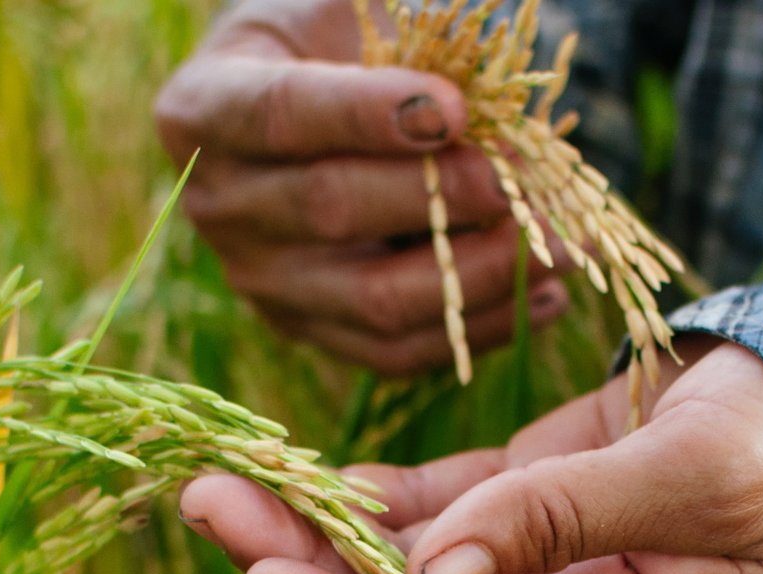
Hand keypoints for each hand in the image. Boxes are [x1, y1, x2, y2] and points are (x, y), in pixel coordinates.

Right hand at [154, 0, 570, 374]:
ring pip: (374, 300)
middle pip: (330, 211)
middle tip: (521, 180)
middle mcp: (218, 205)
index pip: (281, 114)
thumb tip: (482, 101)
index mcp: (203, 109)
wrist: (298, 115)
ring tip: (560, 245)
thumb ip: (402, 43)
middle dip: (441, 197)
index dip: (366, 114)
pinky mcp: (309, 330)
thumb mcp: (345, 15)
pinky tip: (546, 296)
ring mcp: (261, 281)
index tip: (455, 108)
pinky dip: (482, 328)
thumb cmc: (330, 48)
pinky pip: (397, 350)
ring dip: (480, 275)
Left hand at [178, 338, 762, 573]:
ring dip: (311, 529)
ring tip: (220, 481)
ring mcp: (527, 563)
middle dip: (303, 572)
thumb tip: (435, 573)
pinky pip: (423, 512)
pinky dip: (361, 496)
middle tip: (209, 507)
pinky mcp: (516, 503)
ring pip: (399, 563)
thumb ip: (563, 521)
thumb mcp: (690, 478)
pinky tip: (297, 475)